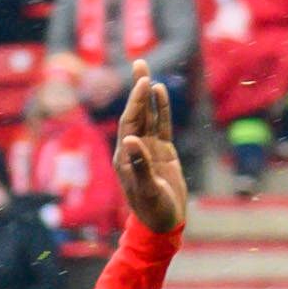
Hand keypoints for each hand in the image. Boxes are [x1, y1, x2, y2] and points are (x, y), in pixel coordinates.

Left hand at [112, 62, 189, 233]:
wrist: (163, 225)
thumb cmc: (153, 211)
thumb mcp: (147, 190)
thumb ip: (139, 165)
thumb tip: (131, 140)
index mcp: (124, 156)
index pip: (129, 122)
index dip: (136, 102)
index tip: (144, 83)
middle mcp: (133, 148)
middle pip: (135, 113)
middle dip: (137, 89)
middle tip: (139, 63)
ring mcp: (148, 149)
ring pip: (148, 116)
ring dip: (147, 95)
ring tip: (147, 72)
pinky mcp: (163, 153)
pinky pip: (161, 126)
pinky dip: (160, 109)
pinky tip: (160, 93)